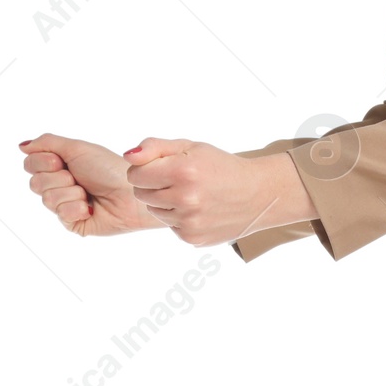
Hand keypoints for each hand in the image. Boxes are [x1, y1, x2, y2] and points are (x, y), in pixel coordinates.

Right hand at [20, 134, 162, 236]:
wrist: (130, 193)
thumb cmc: (108, 168)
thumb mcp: (75, 148)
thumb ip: (46, 143)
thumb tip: (21, 147)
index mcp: (58, 167)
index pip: (29, 165)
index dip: (42, 162)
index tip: (61, 161)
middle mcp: (60, 186)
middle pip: (34, 184)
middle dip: (57, 178)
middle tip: (77, 178)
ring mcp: (66, 206)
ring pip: (46, 200)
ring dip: (69, 192)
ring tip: (87, 193)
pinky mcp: (75, 224)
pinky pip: (61, 215)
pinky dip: (75, 208)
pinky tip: (89, 208)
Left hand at [123, 138, 315, 246]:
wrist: (257, 195)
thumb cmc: (220, 167)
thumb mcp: (190, 146)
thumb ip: (155, 147)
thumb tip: (128, 156)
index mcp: (182, 171)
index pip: (136, 174)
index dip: (144, 168)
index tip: (160, 166)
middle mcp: (186, 199)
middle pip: (142, 194)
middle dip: (153, 185)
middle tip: (176, 180)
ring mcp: (190, 222)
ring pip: (155, 211)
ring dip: (165, 202)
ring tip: (189, 195)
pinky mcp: (193, 238)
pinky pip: (171, 226)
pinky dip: (179, 218)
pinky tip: (198, 210)